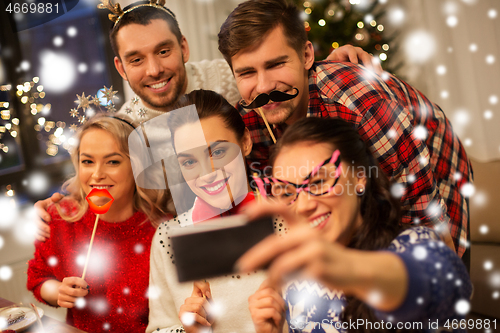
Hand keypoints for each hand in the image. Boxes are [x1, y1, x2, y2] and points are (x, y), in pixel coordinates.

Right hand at [34, 193, 63, 241]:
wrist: (60, 210)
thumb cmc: (60, 203)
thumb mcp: (60, 198)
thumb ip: (57, 196)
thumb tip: (54, 197)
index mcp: (39, 205)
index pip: (37, 208)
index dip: (42, 214)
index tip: (49, 219)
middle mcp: (36, 214)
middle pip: (35, 220)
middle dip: (42, 226)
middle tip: (50, 230)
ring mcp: (36, 222)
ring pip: (35, 228)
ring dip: (42, 233)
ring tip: (50, 235)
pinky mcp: (38, 228)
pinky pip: (36, 233)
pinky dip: (39, 237)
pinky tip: (45, 239)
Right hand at [57, 277, 88, 307]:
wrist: (63, 291)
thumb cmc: (73, 286)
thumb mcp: (76, 282)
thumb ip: (81, 283)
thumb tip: (86, 288)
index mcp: (66, 280)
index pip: (74, 280)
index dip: (82, 283)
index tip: (87, 286)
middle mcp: (62, 288)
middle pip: (73, 292)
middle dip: (82, 293)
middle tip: (86, 292)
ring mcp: (60, 295)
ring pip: (73, 299)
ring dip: (79, 299)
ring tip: (79, 296)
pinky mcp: (60, 302)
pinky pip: (71, 305)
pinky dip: (75, 304)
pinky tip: (74, 300)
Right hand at [179, 281, 212, 332]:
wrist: (200, 331)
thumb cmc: (205, 320)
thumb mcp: (210, 308)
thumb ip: (209, 298)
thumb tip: (207, 288)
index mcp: (195, 296)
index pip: (197, 284)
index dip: (202, 285)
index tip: (207, 293)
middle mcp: (188, 301)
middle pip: (201, 299)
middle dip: (208, 309)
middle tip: (208, 315)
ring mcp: (184, 308)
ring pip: (198, 307)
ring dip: (205, 315)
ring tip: (205, 319)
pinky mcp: (182, 315)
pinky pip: (195, 315)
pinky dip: (203, 320)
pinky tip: (205, 323)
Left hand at [239, 202, 407, 311]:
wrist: (355, 269)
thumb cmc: (326, 258)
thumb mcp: (309, 245)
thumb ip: (288, 246)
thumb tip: (258, 256)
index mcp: (304, 226)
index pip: (282, 208)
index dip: (263, 208)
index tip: (245, 213)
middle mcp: (308, 234)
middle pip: (275, 243)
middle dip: (255, 256)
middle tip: (242, 266)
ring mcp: (314, 250)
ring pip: (282, 263)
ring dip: (269, 275)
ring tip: (266, 282)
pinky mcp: (318, 267)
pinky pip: (293, 276)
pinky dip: (284, 282)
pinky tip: (282, 285)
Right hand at [249, 279, 284, 332]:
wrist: (272, 332)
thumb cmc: (274, 318)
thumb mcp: (277, 301)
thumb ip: (277, 291)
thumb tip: (281, 279)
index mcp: (257, 293)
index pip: (267, 283)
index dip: (277, 288)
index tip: (282, 294)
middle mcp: (252, 298)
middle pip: (270, 291)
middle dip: (280, 301)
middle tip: (282, 309)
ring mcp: (252, 306)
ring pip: (271, 301)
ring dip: (279, 310)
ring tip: (278, 315)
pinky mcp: (255, 315)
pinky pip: (271, 311)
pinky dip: (277, 316)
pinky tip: (275, 320)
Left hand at [326, 45, 382, 74]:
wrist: (340, 63)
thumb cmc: (333, 63)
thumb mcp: (328, 62)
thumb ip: (326, 63)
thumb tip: (315, 65)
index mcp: (346, 49)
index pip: (351, 50)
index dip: (352, 56)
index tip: (354, 64)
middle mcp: (356, 51)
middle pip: (364, 54)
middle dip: (367, 63)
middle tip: (369, 71)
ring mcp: (363, 56)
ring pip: (371, 60)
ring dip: (375, 67)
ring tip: (378, 76)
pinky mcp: (368, 63)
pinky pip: (375, 66)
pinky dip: (378, 71)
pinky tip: (381, 78)